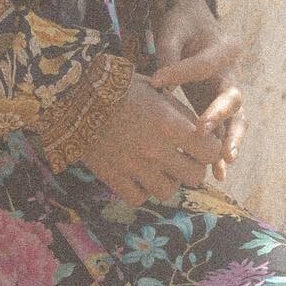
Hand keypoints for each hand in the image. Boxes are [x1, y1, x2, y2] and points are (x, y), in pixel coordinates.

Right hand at [80, 71, 225, 205]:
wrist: (74, 95)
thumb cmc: (119, 87)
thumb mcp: (156, 90)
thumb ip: (179, 112)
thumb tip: (199, 130)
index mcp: (170, 124)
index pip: (211, 152)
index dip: (209, 149)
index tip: (201, 144)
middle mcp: (156, 150)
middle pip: (195, 177)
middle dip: (192, 167)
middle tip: (181, 157)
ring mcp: (134, 167)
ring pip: (168, 191)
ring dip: (167, 181)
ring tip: (158, 167)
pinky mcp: (113, 177)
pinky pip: (138, 198)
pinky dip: (141, 191)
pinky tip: (137, 175)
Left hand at [145, 0, 245, 182]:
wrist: (194, 21)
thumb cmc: (183, 22)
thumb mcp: (174, 27)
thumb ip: (168, 50)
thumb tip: (160, 82)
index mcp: (225, 48)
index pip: (204, 64)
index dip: (180, 73)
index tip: (155, 80)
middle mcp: (232, 73)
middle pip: (232, 98)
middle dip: (219, 116)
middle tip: (203, 130)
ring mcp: (227, 93)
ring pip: (236, 121)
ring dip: (229, 142)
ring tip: (222, 163)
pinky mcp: (218, 108)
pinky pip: (224, 131)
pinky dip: (221, 151)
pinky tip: (217, 173)